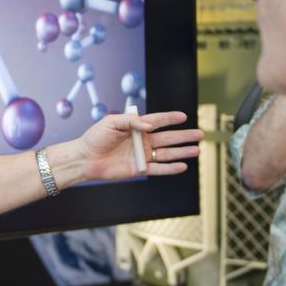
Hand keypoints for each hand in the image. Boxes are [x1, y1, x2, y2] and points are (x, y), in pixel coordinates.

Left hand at [79, 110, 202, 180]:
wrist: (85, 158)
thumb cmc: (96, 137)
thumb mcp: (111, 122)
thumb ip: (132, 121)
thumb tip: (150, 125)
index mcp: (136, 127)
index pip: (158, 121)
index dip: (171, 118)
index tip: (184, 116)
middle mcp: (142, 141)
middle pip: (168, 138)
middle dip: (184, 136)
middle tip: (200, 134)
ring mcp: (141, 155)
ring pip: (166, 153)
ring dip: (182, 152)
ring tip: (197, 149)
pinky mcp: (138, 169)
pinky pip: (158, 169)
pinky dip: (170, 168)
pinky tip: (183, 165)